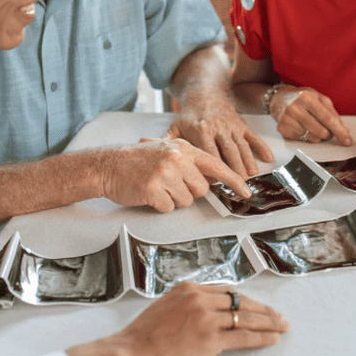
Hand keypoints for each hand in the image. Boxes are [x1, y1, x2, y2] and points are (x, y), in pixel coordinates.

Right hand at [67, 283, 287, 355]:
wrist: (131, 353)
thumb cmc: (141, 338)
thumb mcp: (164, 308)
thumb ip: (185, 306)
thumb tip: (201, 313)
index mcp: (188, 289)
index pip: (226, 291)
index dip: (245, 299)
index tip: (257, 305)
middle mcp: (200, 298)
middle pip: (240, 301)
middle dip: (262, 309)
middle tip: (277, 315)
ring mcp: (206, 318)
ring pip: (246, 317)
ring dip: (268, 322)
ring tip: (282, 326)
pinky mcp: (210, 339)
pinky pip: (243, 337)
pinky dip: (261, 337)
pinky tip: (272, 338)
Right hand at [93, 138, 251, 211]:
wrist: (109, 165)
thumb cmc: (138, 160)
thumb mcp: (167, 151)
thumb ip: (189, 162)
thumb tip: (210, 181)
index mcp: (183, 148)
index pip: (216, 166)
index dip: (233, 180)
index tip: (246, 191)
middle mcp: (176, 158)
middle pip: (201, 189)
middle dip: (188, 192)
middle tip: (169, 184)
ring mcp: (164, 173)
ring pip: (186, 200)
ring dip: (172, 199)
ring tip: (157, 186)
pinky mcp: (153, 189)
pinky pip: (169, 207)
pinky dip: (160, 205)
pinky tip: (149, 193)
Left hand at [169, 96, 273, 177]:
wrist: (205, 93)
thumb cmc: (190, 115)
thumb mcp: (176, 127)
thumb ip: (167, 143)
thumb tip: (155, 157)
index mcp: (201, 130)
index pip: (208, 153)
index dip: (213, 168)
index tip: (215, 183)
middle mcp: (218, 128)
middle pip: (228, 151)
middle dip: (235, 168)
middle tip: (239, 184)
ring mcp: (231, 126)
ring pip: (242, 146)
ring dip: (248, 161)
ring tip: (251, 176)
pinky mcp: (241, 124)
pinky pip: (253, 136)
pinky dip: (261, 147)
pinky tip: (268, 158)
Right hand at [269, 86, 351, 145]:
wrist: (279, 98)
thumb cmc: (303, 98)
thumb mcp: (319, 99)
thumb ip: (332, 113)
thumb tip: (344, 130)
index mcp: (308, 98)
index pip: (328, 118)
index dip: (340, 131)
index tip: (348, 141)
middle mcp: (296, 108)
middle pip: (321, 132)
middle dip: (328, 134)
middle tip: (326, 129)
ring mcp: (287, 119)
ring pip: (312, 138)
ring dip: (316, 135)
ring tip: (310, 125)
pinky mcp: (282, 128)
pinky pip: (301, 140)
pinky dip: (304, 135)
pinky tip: (299, 126)